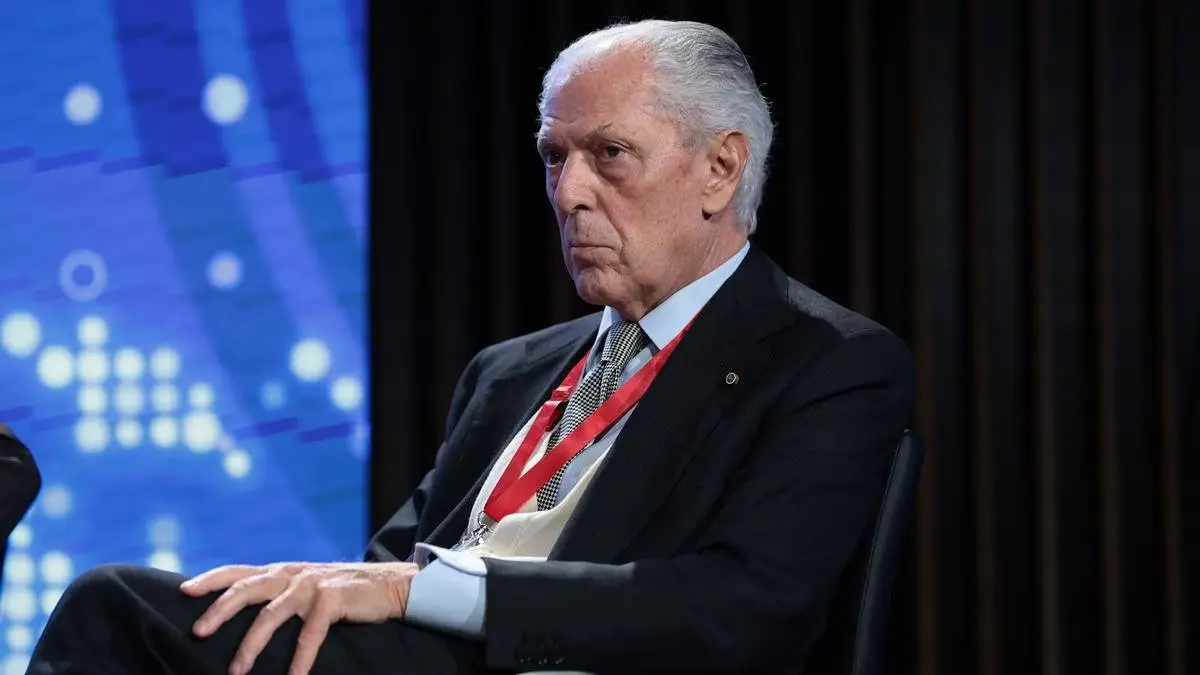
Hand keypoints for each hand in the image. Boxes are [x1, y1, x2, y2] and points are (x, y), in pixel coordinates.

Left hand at [180, 561, 419, 674]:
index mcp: (281, 571)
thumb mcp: (304, 586)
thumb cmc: (341, 593)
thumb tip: (241, 608)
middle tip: (197, 632)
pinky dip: (299, 659)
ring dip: (250, 645)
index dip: (210, 579)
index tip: (183, 590)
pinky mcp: (332, 599)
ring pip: (271, 615)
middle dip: (219, 611)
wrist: (387, 585)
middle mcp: (292, 574)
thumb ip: (278, 592)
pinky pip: (310, 635)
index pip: (238, 571)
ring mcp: (311, 585)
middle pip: (246, 588)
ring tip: (235, 671)